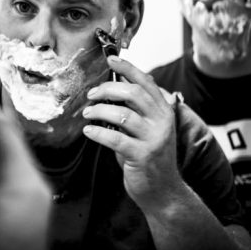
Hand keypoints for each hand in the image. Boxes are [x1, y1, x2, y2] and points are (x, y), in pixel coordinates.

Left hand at [81, 55, 183, 212]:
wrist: (162, 190)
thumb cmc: (148, 154)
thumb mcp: (147, 127)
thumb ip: (137, 108)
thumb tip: (114, 84)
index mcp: (164, 111)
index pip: (146, 82)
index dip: (127, 68)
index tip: (110, 59)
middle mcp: (162, 122)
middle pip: (133, 94)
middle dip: (107, 90)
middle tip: (90, 95)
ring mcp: (154, 139)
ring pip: (122, 115)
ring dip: (98, 111)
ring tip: (87, 114)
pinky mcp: (143, 156)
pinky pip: (115, 139)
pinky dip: (97, 132)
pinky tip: (88, 131)